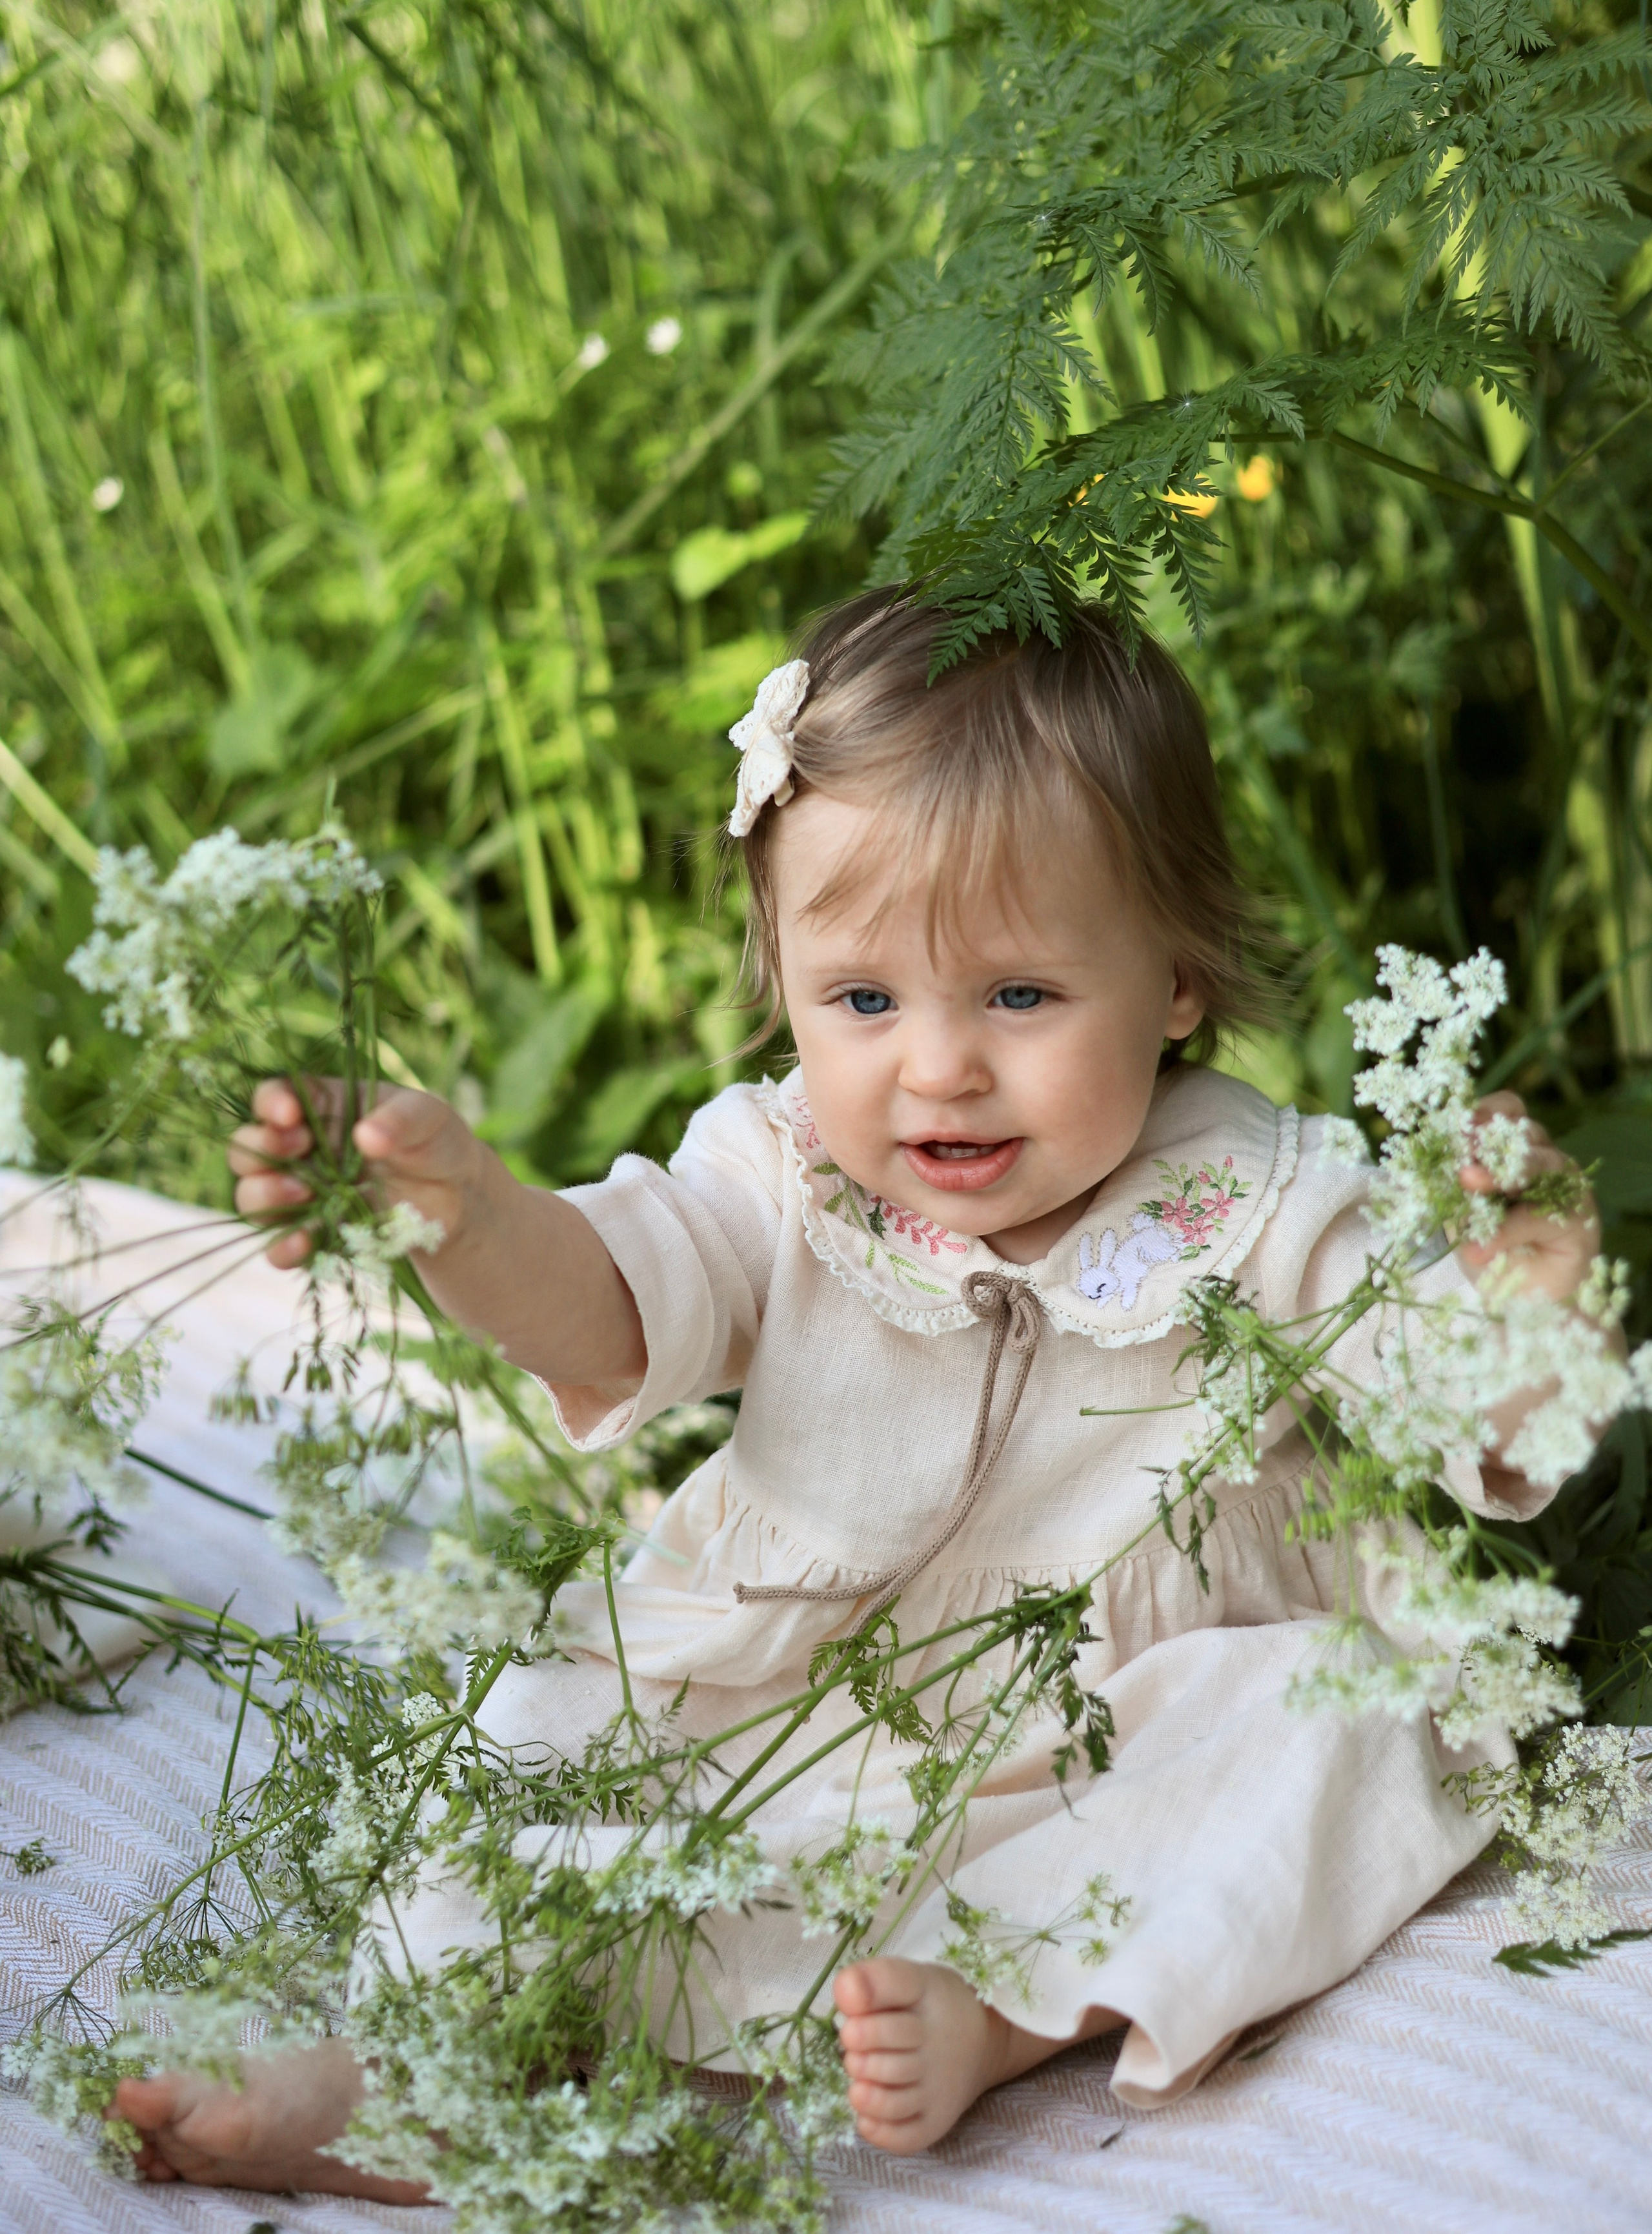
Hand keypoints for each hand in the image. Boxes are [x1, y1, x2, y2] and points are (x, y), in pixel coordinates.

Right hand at [228, 1076, 483, 1269]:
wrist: (456, 1197)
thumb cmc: (435, 1141)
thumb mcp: (429, 1118)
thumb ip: (401, 1120)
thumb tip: (367, 1135)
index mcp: (321, 1108)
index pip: (276, 1098)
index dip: (270, 1103)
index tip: (288, 1115)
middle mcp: (301, 1150)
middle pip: (249, 1147)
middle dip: (261, 1148)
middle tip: (298, 1151)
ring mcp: (302, 1193)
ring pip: (252, 1196)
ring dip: (264, 1196)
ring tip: (302, 1194)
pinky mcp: (314, 1233)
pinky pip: (279, 1245)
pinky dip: (282, 1247)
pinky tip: (302, 1244)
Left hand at [1455, 1090, 1599, 1306]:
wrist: (1522, 1297)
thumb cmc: (1490, 1245)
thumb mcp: (1461, 1212)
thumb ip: (1454, 1187)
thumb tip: (1432, 1168)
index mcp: (1517, 1148)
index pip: (1507, 1112)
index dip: (1483, 1112)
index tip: (1454, 1125)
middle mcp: (1546, 1160)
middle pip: (1525, 1135)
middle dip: (1488, 1142)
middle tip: (1458, 1157)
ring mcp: (1568, 1188)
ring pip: (1543, 1164)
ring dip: (1501, 1174)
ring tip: (1468, 1183)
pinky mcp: (1579, 1223)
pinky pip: (1542, 1218)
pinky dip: (1506, 1232)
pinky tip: (1477, 1249)